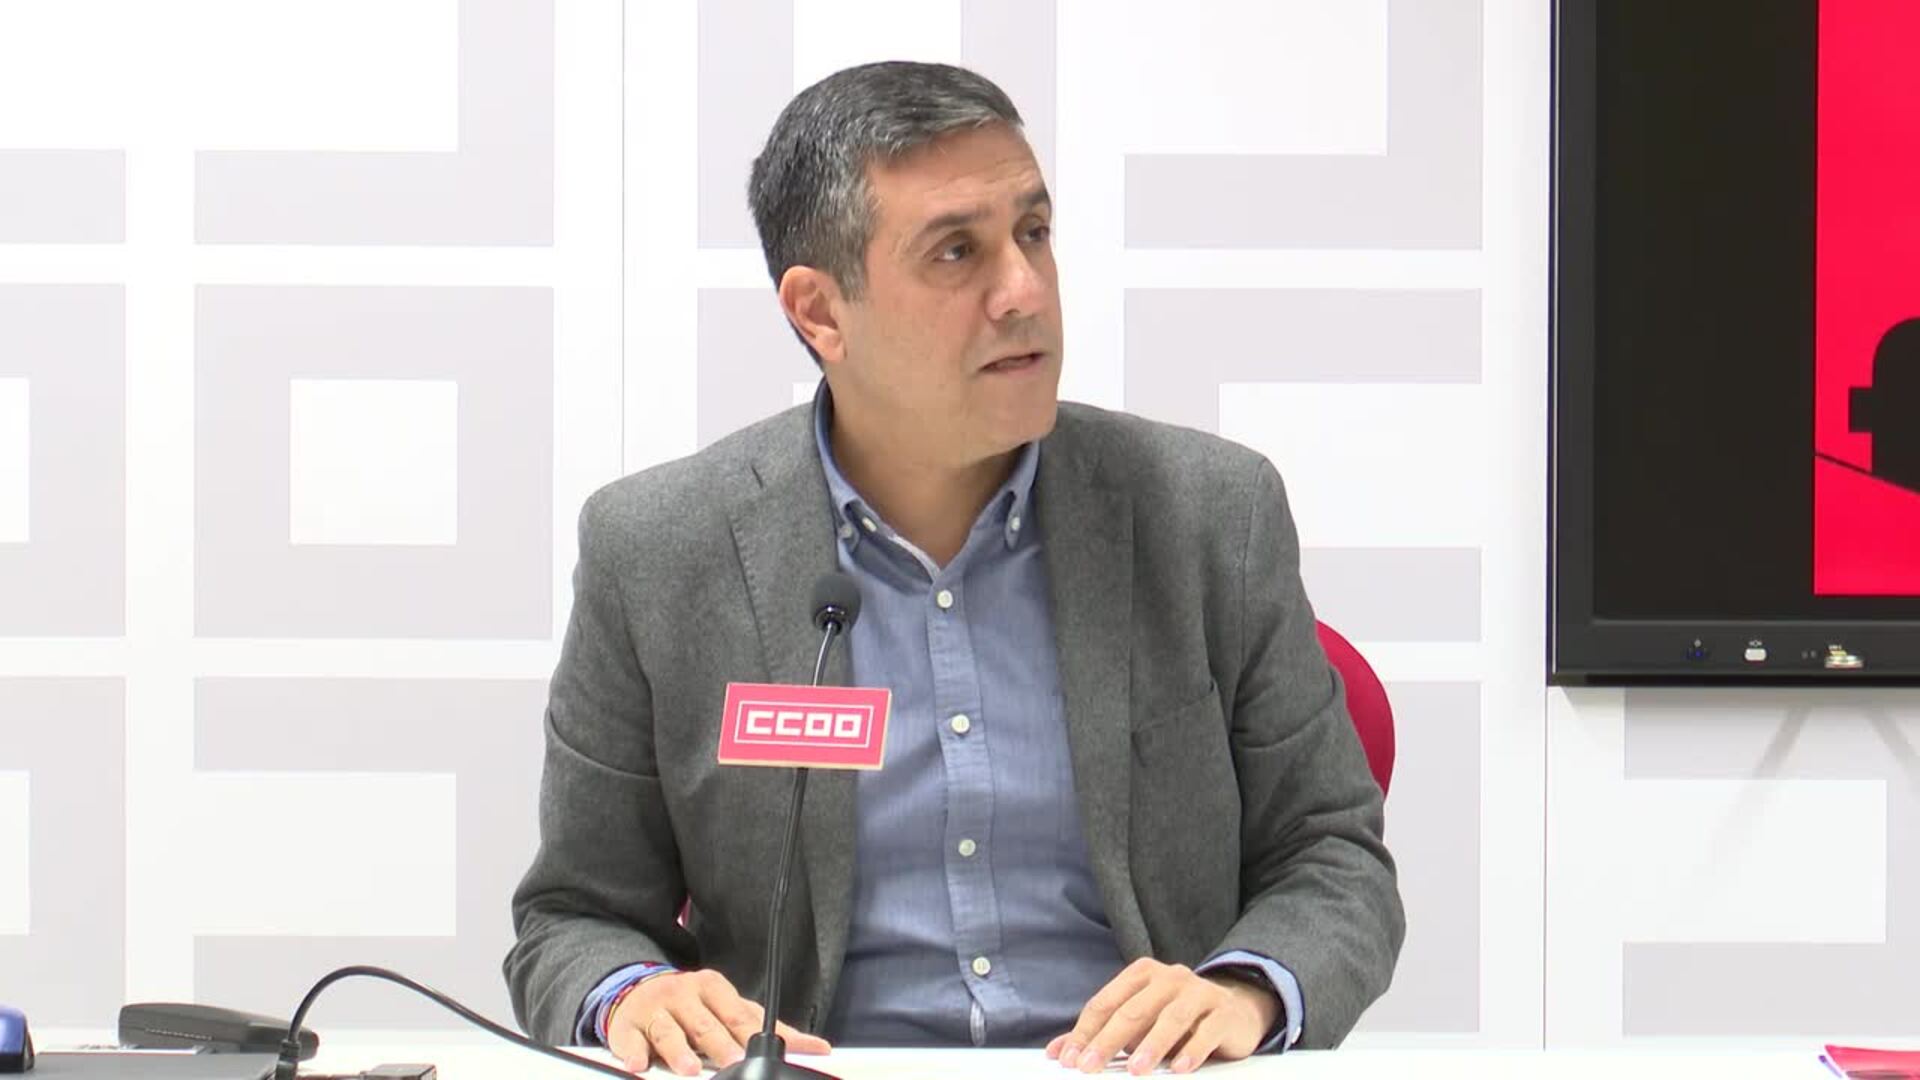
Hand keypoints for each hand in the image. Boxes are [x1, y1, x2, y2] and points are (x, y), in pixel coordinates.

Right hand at [606, 968, 831, 1075]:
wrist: (638, 990)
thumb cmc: (695, 1006)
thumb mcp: (731, 1010)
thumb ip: (769, 1028)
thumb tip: (818, 1048)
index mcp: (714, 988)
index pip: (739, 1015)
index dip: (754, 1034)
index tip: (769, 1052)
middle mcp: (685, 995)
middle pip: (706, 1024)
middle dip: (720, 1045)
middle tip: (734, 1063)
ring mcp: (656, 1009)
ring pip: (669, 1031)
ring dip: (679, 1051)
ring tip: (689, 1070)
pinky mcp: (627, 1025)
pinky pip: (628, 1039)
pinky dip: (632, 1051)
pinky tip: (638, 1064)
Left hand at [1046, 958, 1280, 1075]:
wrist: (1234, 1011)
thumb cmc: (1175, 1017)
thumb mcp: (1138, 1021)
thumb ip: (1101, 1033)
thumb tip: (1058, 1052)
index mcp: (1142, 974)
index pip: (1106, 1003)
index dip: (1085, 1032)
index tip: (1068, 1059)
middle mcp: (1170, 977)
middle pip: (1133, 1010)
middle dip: (1108, 1041)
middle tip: (1090, 1067)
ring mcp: (1199, 992)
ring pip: (1171, 1018)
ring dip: (1152, 1046)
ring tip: (1135, 1070)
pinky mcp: (1224, 1012)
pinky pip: (1206, 1031)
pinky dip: (1192, 1050)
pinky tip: (1179, 1069)